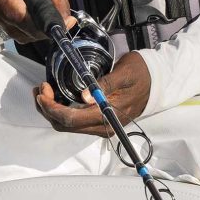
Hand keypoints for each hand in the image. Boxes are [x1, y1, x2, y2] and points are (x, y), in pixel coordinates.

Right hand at [0, 0, 75, 42]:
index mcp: (16, 14)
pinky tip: (41, 3)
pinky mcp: (24, 36)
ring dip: (54, 12)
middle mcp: (19, 30)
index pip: (47, 22)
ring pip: (49, 30)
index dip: (59, 9)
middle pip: (51, 27)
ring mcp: (21, 36)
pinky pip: (44, 30)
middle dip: (59, 9)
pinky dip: (47, 17)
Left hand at [33, 51, 151, 135]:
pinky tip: (57, 96)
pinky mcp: (100, 121)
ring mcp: (101, 126)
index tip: (42, 91)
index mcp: (108, 116)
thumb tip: (84, 96)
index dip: (51, 107)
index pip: (70, 119)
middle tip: (41, 88)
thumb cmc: (141, 73)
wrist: (158, 81)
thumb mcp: (124, 72)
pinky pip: (74, 121)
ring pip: (67, 125)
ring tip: (45, 91)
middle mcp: (103, 127)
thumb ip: (104, 84)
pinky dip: (61, 110)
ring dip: (52, 110)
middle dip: (47, 109)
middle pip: (64, 125)